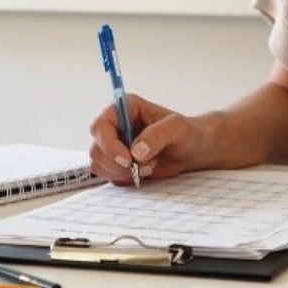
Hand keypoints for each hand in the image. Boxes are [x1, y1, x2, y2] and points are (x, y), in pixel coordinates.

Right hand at [88, 93, 208, 183]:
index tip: (128, 159)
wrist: (191, 151)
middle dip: (118, 164)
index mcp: (123, 108)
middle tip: (143, 167)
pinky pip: (108, 175)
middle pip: (96, 149)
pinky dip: (124, 179)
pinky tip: (143, 173)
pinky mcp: (115, 163)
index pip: (100, 126)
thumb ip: (157, 135)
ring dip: (122, 173)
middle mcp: (114, 126)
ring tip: (148, 168)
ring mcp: (112, 145)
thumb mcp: (177, 128)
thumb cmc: (185, 133)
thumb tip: (136, 151)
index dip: (109, 145)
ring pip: (98, 164)